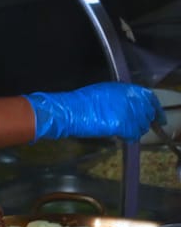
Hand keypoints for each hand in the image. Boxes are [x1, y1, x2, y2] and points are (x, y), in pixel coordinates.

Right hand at [23, 82, 164, 141]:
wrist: (69, 111)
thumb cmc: (81, 101)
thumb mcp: (104, 91)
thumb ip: (121, 96)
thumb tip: (131, 105)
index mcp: (125, 88)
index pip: (149, 97)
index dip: (155, 108)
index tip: (157, 116)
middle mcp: (130, 99)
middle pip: (147, 113)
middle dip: (144, 121)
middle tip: (138, 127)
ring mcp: (127, 112)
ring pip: (141, 126)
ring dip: (135, 130)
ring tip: (125, 131)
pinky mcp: (122, 125)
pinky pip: (132, 134)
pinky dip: (128, 137)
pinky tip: (120, 136)